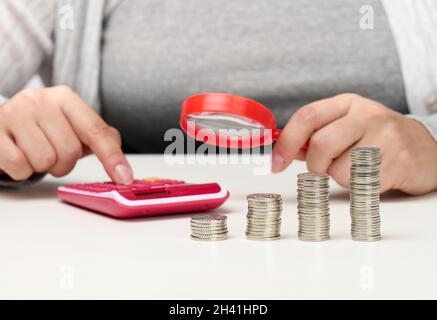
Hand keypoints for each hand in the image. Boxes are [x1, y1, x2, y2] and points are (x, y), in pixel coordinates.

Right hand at [0, 86, 132, 183]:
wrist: (1, 123)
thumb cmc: (43, 128)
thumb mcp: (73, 126)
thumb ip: (100, 138)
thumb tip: (122, 165)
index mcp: (65, 98)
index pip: (96, 131)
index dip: (112, 157)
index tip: (124, 178)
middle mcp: (40, 100)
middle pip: (70, 152)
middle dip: (64, 163)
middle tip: (53, 154)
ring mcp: (14, 113)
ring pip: (45, 161)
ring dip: (43, 167)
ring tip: (35, 153)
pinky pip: (19, 166)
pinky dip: (22, 171)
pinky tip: (18, 156)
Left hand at [272, 93, 436, 194]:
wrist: (423, 150)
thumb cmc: (376, 139)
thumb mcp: (345, 127)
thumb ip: (315, 136)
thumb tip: (284, 151)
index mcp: (347, 103)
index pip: (307, 116)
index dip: (286, 142)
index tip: (276, 163)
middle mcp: (366, 115)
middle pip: (320, 144)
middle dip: (315, 165)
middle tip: (324, 169)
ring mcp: (385, 137)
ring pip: (338, 169)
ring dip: (338, 178)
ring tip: (356, 170)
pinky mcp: (397, 161)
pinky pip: (359, 184)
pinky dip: (357, 187)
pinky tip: (371, 176)